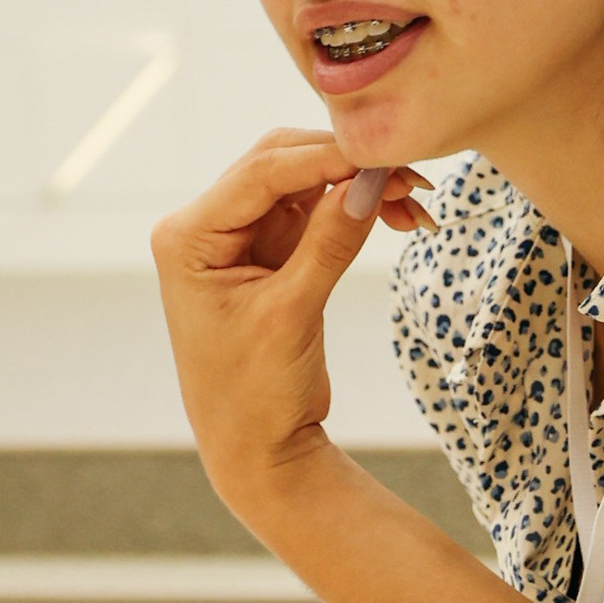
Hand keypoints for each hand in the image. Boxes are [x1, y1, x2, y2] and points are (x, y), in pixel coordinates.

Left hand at [150, 132, 430, 513]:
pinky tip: (398, 217)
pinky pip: (317, 213)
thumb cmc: (254, 395)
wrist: (258, 450)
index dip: (327, 157)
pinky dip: (355, 210)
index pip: (262, 173)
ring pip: (305, 183)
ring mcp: (239, 237)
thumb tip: (370, 182)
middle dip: (346, 165)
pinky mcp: (271, 252)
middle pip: (281, 163)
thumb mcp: (292, 314)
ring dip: (358, 187)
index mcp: (188, 237)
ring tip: (415, 202)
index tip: (385, 152)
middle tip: (409, 174)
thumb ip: (329, 243)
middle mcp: (205, 227)